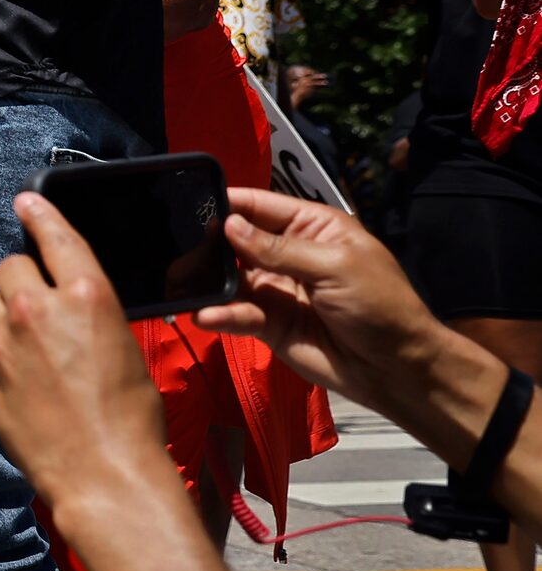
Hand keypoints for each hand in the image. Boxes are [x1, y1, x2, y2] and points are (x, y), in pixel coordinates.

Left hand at [0, 192, 171, 514]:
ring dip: (9, 313)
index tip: (26, 201)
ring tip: (35, 345)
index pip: (55, 236)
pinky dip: (3, 350)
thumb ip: (89, 314)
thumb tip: (70, 306)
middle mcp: (39, 309)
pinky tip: (27, 377)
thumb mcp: (124, 347)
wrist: (103, 472)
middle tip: (42, 302)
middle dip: (24, 278)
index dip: (40, 213)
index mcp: (85, 295)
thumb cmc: (130, 415)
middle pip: (11, 267)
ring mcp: (6, 342)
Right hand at [193, 187, 471, 423]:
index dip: (228, 203)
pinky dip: (220, 314)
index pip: (260, 206)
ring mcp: (275, 290)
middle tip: (174, 247)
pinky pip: (237, 313)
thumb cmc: (379, 304)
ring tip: (180, 282)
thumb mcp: (335, 266)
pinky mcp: (267, 324)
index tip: (189, 203)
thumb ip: (279, 248)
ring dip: (208, 282)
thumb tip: (228, 225)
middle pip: (236, 240)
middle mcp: (287, 254)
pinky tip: (207, 314)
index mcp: (310, 227)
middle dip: (208, 243)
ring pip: (230, 279)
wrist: (396, 367)